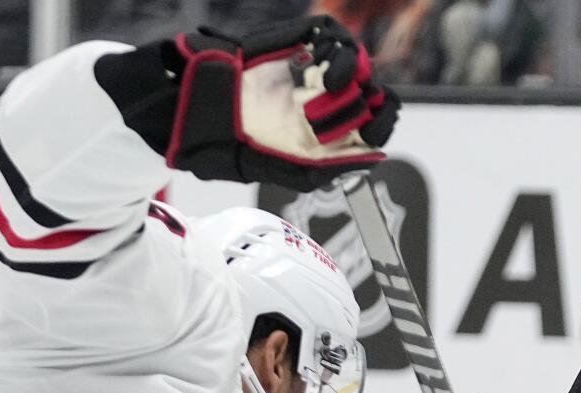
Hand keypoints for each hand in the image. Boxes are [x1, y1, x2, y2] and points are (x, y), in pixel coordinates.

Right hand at [165, 16, 399, 190]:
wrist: (197, 111)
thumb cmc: (231, 144)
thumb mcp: (282, 170)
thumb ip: (324, 171)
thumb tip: (372, 159)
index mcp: (325, 129)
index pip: (372, 120)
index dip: (383, 124)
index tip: (374, 132)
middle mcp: (322, 97)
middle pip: (371, 88)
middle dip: (373, 101)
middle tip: (359, 111)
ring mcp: (310, 68)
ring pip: (356, 58)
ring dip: (355, 71)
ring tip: (331, 85)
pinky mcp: (295, 43)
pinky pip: (332, 32)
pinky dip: (338, 46)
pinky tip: (323, 70)